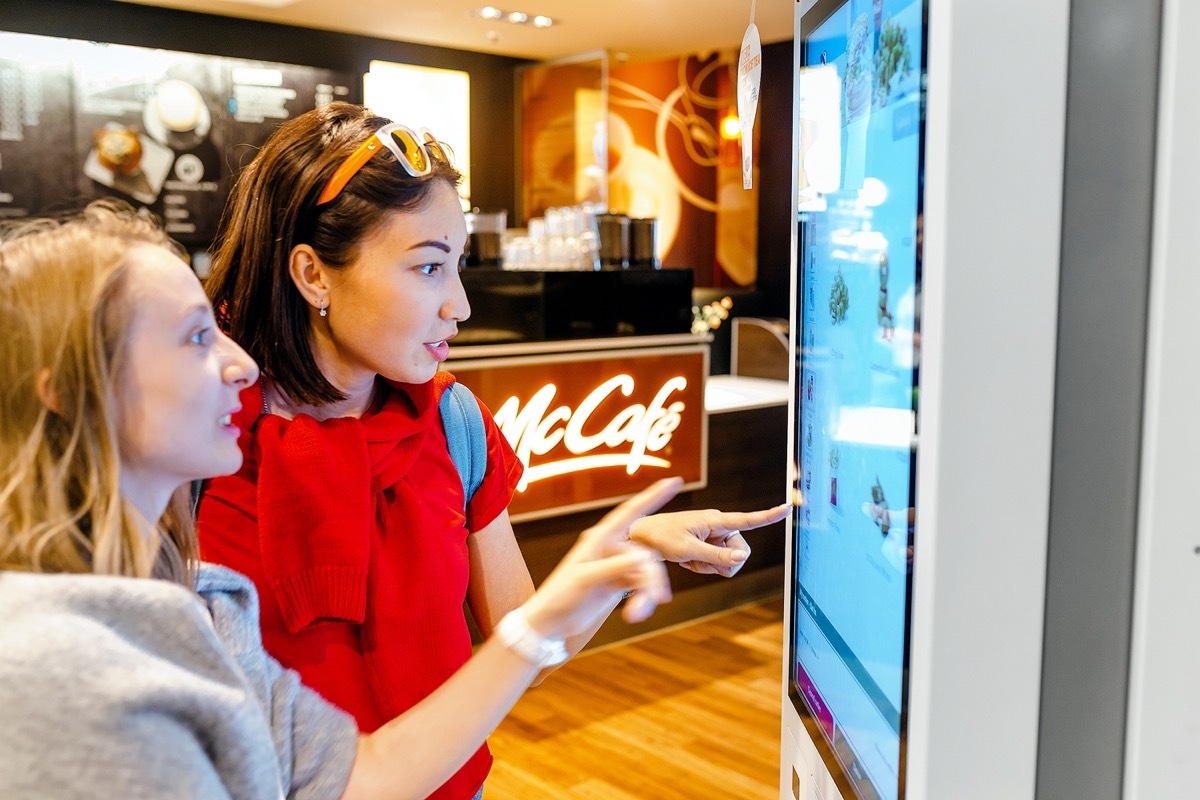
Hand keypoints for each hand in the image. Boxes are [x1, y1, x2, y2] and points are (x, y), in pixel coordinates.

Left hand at [520, 478, 685, 639]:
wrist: (550, 624)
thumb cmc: (559, 597)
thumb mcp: (585, 580)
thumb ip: (614, 567)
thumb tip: (643, 555)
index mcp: (599, 539)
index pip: (630, 512)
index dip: (652, 496)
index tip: (674, 481)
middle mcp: (610, 549)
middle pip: (645, 554)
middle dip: (653, 577)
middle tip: (656, 598)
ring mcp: (615, 567)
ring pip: (646, 573)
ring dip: (647, 593)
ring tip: (639, 614)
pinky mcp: (618, 584)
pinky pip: (641, 586)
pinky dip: (642, 600)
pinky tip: (637, 614)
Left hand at [629, 501, 790, 576]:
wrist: (642, 538)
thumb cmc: (661, 538)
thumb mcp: (687, 550)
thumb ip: (716, 555)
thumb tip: (742, 558)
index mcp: (715, 521)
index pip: (748, 519)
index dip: (769, 516)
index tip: (788, 507)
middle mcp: (719, 526)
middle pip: (740, 552)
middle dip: (724, 563)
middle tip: (699, 561)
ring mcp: (713, 536)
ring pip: (728, 561)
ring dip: (711, 566)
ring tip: (689, 558)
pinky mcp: (707, 544)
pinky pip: (716, 563)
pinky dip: (704, 566)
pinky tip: (688, 560)